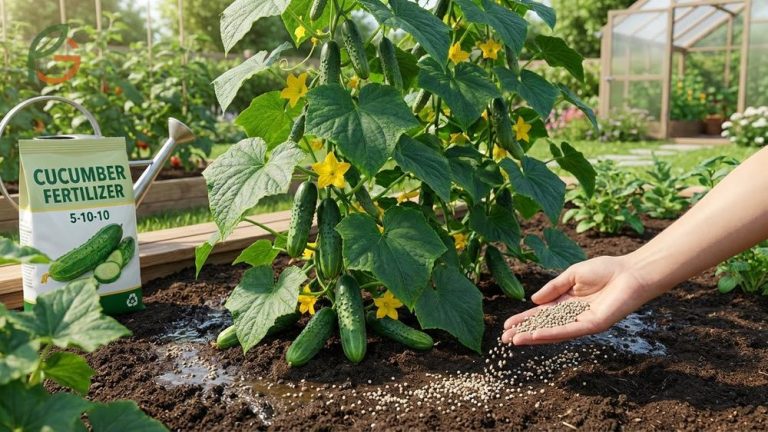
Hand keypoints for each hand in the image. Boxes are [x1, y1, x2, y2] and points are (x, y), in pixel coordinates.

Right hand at [501, 256, 653, 344]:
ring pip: (553, 332)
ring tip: (515, 341)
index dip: (524, 319)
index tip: (507, 325)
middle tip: (504, 339)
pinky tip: (536, 336)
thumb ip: (553, 288)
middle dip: (524, 332)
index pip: (541, 313)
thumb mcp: (572, 274)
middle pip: (544, 326)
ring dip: (534, 337)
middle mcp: (573, 314)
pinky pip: (569, 331)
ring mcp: (582, 321)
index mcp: (567, 301)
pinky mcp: (593, 325)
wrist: (631, 273)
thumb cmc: (606, 269)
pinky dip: (551, 334)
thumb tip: (533, 301)